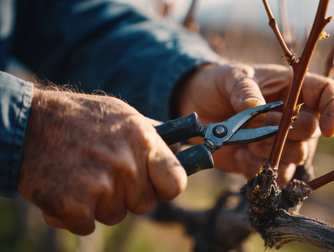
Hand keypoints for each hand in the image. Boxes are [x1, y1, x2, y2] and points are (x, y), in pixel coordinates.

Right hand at [18, 87, 186, 234]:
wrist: (28, 123)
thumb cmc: (80, 118)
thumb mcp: (124, 115)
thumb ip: (152, 137)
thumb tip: (181, 150)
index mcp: (143, 141)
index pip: (176, 182)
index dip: (166, 188)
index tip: (158, 186)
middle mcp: (126, 165)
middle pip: (143, 204)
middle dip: (126, 194)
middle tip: (104, 173)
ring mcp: (100, 187)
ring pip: (114, 215)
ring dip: (99, 204)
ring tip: (81, 175)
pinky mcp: (72, 205)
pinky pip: (86, 226)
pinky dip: (73, 214)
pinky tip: (64, 188)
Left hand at [178, 63, 333, 183]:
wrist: (197, 107)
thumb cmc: (219, 84)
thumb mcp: (229, 77)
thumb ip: (243, 89)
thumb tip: (255, 105)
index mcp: (294, 86)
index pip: (329, 94)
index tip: (328, 130)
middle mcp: (295, 115)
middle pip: (312, 131)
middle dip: (283, 131)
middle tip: (254, 124)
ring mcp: (283, 141)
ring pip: (298, 156)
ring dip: (268, 150)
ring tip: (243, 139)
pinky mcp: (267, 161)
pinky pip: (278, 175)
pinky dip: (257, 169)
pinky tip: (239, 154)